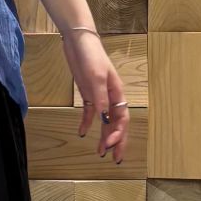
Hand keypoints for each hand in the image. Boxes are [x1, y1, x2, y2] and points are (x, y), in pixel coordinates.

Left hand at [62, 31, 129, 165]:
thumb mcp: (95, 76)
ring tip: (100, 153)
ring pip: (105, 121)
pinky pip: (90, 112)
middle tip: (115, 159)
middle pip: (117, 123)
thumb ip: (100, 97)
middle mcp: (111, 96)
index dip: (117, 134)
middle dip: (117, 141)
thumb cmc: (90, 55)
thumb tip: (104, 117)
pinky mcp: (88, 93)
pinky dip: (87, 123)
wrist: (79, 41)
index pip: (121, 119)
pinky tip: (83, 133)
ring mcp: (99, 95)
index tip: (107, 146)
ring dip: (104, 136)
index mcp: (117, 93)